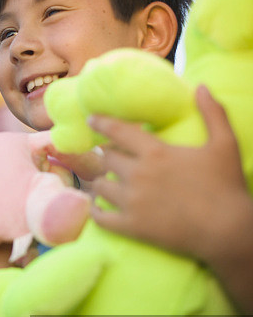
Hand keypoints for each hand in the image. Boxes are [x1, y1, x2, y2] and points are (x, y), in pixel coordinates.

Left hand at [89, 85, 248, 261]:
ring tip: (104, 181)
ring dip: (101, 181)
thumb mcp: (225, 145)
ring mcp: (131, 202)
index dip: (102, 123)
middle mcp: (137, 175)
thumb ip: (213, 114)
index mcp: (156, 153)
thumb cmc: (226, 186)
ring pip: (100, 185)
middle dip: (106, 154)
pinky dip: (95, 211)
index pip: (119, 131)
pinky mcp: (130, 226)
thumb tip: (202, 87)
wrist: (226, 230)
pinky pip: (100, 217)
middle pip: (107, 158)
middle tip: (107, 155)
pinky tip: (96, 207)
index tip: (91, 119)